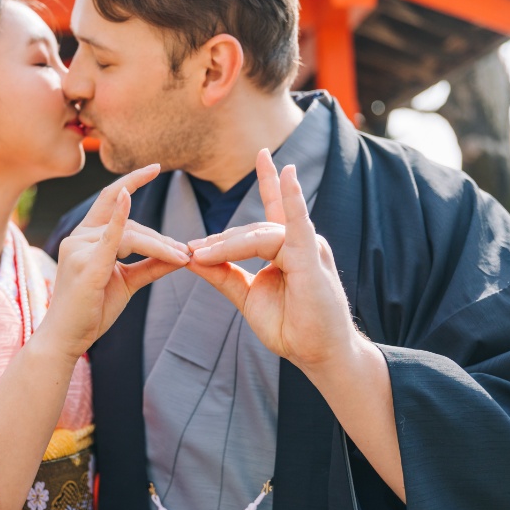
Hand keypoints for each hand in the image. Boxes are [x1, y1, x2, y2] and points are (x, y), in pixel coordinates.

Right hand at [46, 165, 189, 359]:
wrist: (67, 338)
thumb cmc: (92, 310)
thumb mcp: (127, 281)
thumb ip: (150, 265)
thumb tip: (181, 254)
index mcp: (86, 237)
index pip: (111, 200)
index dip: (132, 181)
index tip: (155, 167)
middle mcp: (79, 237)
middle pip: (129, 224)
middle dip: (160, 238)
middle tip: (187, 252)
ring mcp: (80, 249)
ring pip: (130, 234)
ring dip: (160, 245)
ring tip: (183, 257)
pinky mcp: (87, 265)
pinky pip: (108, 237)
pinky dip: (118, 216)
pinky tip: (128, 197)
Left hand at [187, 149, 357, 370]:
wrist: (318, 355)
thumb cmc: (291, 327)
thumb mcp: (248, 297)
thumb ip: (223, 275)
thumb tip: (192, 257)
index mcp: (288, 248)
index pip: (275, 207)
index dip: (269, 180)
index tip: (263, 154)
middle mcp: (301, 242)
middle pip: (251, 229)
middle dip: (219, 241)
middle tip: (191, 252)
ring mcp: (308, 248)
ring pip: (258, 234)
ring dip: (227, 244)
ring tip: (201, 254)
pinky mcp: (312, 258)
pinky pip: (296, 225)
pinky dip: (291, 199)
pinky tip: (286, 175)